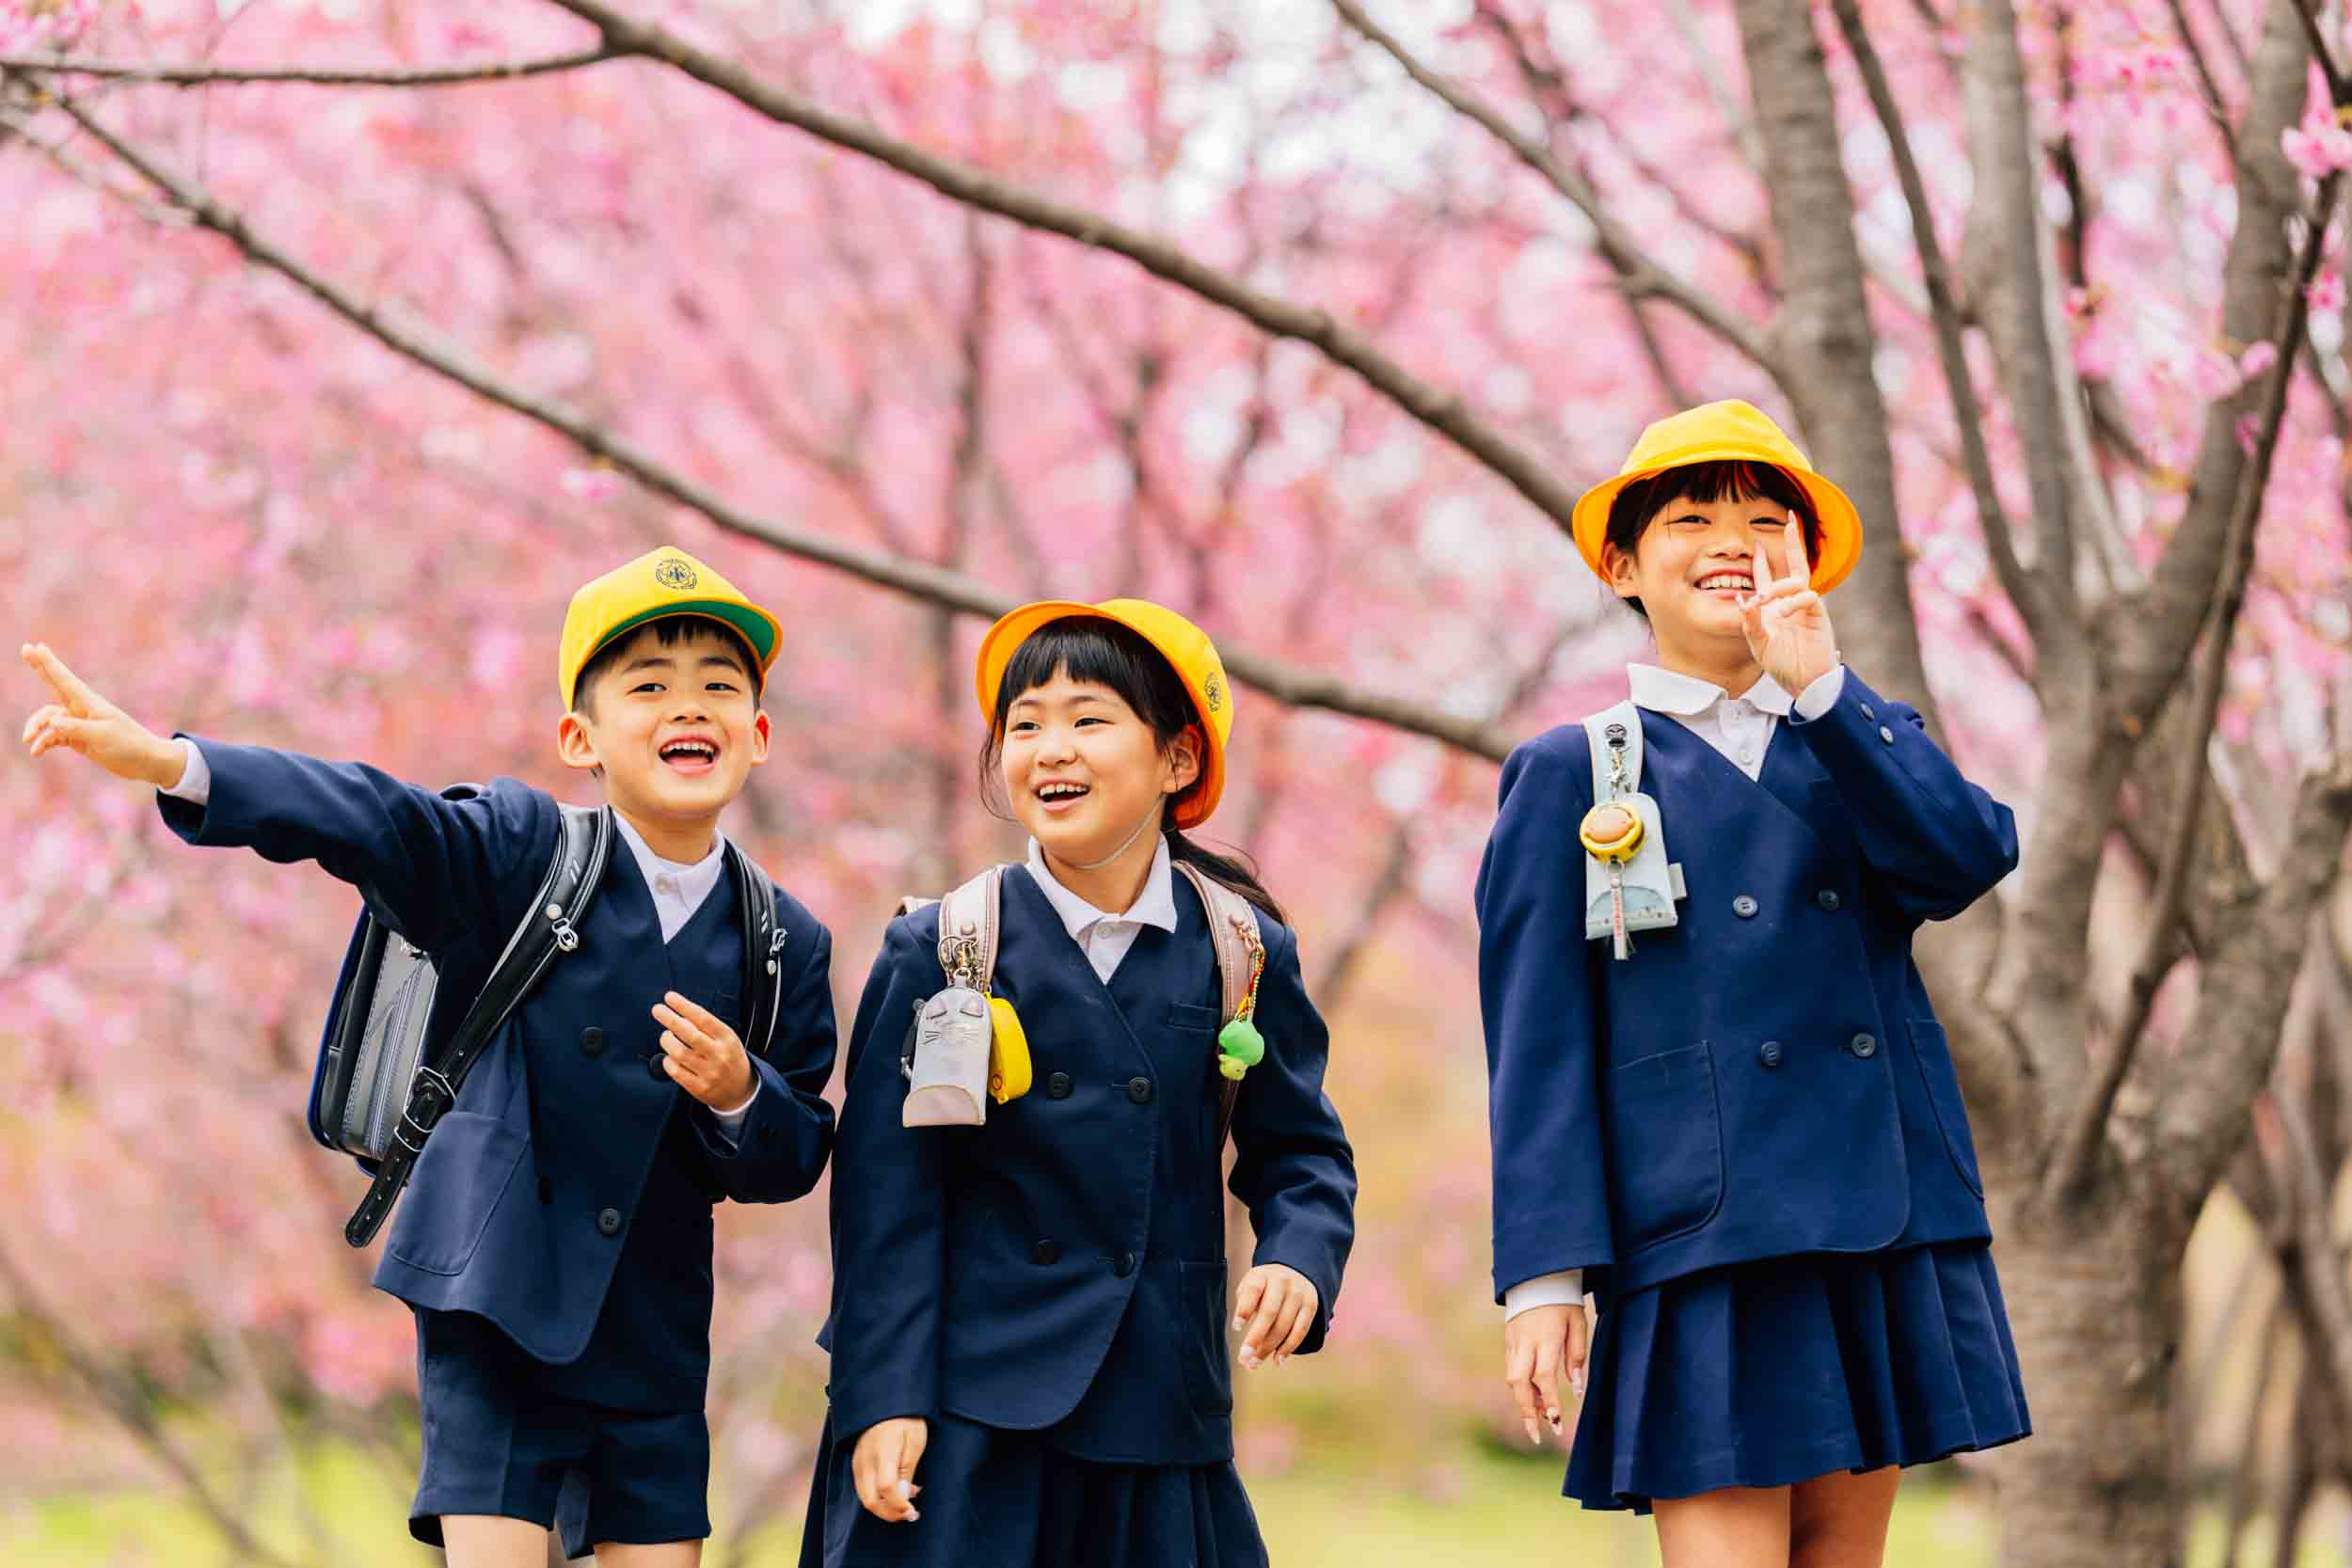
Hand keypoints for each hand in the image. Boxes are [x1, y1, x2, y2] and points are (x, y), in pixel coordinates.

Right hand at [20, 644, 183, 786]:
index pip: (65, 680)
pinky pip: (53, 737)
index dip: (49, 663)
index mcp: (90, 703)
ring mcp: (79, 723)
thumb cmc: (129, 745)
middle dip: (39, 669)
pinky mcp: (78, 739)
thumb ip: (76, 728)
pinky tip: (37, 752)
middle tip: (25, 649)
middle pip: (54, 686)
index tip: (36, 646)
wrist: (145, 762)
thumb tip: (52, 721)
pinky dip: (44, 743)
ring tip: (28, 740)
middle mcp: (82, 710)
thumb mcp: (102, 736)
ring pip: (49, 719)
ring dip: (36, 727)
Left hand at [650, 991, 754, 1110]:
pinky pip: (675, 1071)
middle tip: (657, 1010)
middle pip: (689, 1034)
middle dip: (670, 1019)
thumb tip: (679, 1015)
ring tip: (666, 1036)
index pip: (703, 1018)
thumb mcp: (726, 1038)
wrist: (741, 1090)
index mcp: (727, 1038)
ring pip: (678, 1052)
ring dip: (667, 1040)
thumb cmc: (729, 1058)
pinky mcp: (699, 1088)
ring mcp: (709, 1073)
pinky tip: (670, 1056)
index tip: (670, 997)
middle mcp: (719, 1055)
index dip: (684, 1006)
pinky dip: (667, 1061)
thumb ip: (706, 1028)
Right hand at [851, 1417, 927, 1522]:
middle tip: (910, 1514)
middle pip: (870, 1500)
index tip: (913, 1511)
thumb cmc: (905, 1419)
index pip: (886, 1489)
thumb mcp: (914, 1441)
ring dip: (885, 1507)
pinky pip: (863, 1488)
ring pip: (865, 1497)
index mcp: (882, 1452)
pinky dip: (878, 1497)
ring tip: (907, 1500)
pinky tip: (896, 1490)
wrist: (884, 1401)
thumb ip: (907, 1470)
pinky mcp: (856, 1463)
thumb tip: (902, 1496)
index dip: (899, 1505)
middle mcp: (865, 1460)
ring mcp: (858, 1462)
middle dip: (890, 1513)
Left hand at [1232, 1263, 1317, 1369]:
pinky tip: (1277, 1361)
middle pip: (1269, 1312)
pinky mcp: (1311, 1305)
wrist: (1294, 1271)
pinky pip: (1301, 1330)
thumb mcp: (1251, 1286)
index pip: (1253, 1291)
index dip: (1244, 1309)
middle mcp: (1282, 1281)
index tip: (1236, 1327)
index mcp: (1262, 1275)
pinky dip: (1288, 1348)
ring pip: (1284, 1324)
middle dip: (1256, 1337)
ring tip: (1254, 1364)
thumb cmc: (1263, 1287)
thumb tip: (1247, 1346)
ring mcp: (1299, 1293)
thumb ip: (1246, 1308)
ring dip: (1269, 1348)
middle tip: (1244, 1358)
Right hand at [1504, 1301, 1591, 1445]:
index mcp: (1546, 1339)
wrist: (1537, 1276)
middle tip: (1536, 1436)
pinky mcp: (1508, 1341)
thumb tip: (1576, 1388)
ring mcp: (1513, 1342)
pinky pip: (1511, 1369)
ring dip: (1524, 1401)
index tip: (1555, 1423)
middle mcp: (1525, 1343)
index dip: (1549, 1402)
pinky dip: (1520, 1386)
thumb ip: (1578, 1355)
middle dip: (1527, 1413)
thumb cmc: (1563, 1301)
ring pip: (1512, 1379)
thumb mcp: (1578, 1324)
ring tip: (1540, 1415)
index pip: (1544, 1378)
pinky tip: (1533, 1395)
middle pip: (1519, 1384)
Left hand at [1740, 519, 1838, 694]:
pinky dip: (1794, 601)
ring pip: (1797, 579)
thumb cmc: (1782, 664)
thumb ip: (1750, 621)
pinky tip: (1784, 612)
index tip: (1756, 543)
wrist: (1804, 681)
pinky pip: (1808, 596)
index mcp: (1773, 607)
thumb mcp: (1757, 643)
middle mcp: (1790, 602)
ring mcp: (1805, 606)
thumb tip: (1743, 599)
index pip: (1767, 577)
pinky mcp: (1818, 614)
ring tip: (1765, 600)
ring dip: (1779, 586)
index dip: (1761, 561)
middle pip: (1793, 565)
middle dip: (1792, 542)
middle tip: (1789, 519)